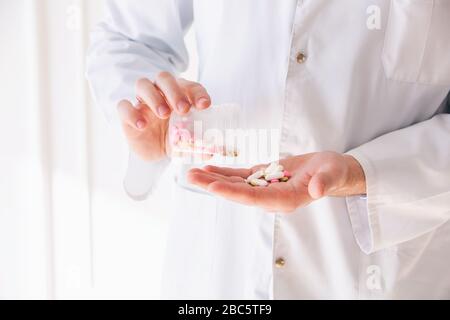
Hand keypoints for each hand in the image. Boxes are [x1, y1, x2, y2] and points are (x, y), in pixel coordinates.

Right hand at [117, 72, 210, 160]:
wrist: (156, 152)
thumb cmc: (175, 137)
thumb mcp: (188, 141)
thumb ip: (198, 144)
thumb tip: (211, 152)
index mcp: (180, 94)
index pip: (190, 86)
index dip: (198, 93)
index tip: (205, 105)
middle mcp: (161, 93)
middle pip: (164, 79)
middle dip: (175, 92)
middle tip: (183, 109)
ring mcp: (143, 102)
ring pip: (143, 85)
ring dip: (155, 97)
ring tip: (164, 114)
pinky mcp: (127, 115)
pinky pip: (124, 106)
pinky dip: (132, 113)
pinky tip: (142, 125)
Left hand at [187, 152, 365, 212]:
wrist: (331, 170)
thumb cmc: (334, 172)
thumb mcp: (333, 174)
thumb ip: (324, 183)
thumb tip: (316, 190)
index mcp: (286, 199)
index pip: (255, 198)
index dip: (234, 193)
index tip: (214, 187)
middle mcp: (271, 197)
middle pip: (238, 193)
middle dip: (214, 186)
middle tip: (191, 177)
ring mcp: (265, 189)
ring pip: (235, 185)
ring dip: (213, 179)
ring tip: (192, 173)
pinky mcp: (263, 179)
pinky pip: (240, 177)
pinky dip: (224, 173)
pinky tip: (209, 169)